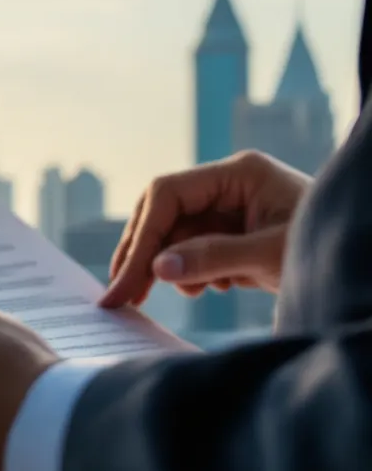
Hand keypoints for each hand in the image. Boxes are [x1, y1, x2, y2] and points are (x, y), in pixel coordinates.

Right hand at [100, 150, 309, 307]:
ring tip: (184, 293)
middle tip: (122, 297)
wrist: (362, 267)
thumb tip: (158, 268)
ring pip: (174, 233)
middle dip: (142, 254)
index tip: (124, 281)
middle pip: (162, 212)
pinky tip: (206, 288)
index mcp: (239, 174)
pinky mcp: (234, 233)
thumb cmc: (329, 249)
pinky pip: (192, 248)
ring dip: (168, 266)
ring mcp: (230, 209)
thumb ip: (212, 257)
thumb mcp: (270, 255)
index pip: (167, 195)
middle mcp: (228, 185)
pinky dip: (189, 271)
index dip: (140, 238)